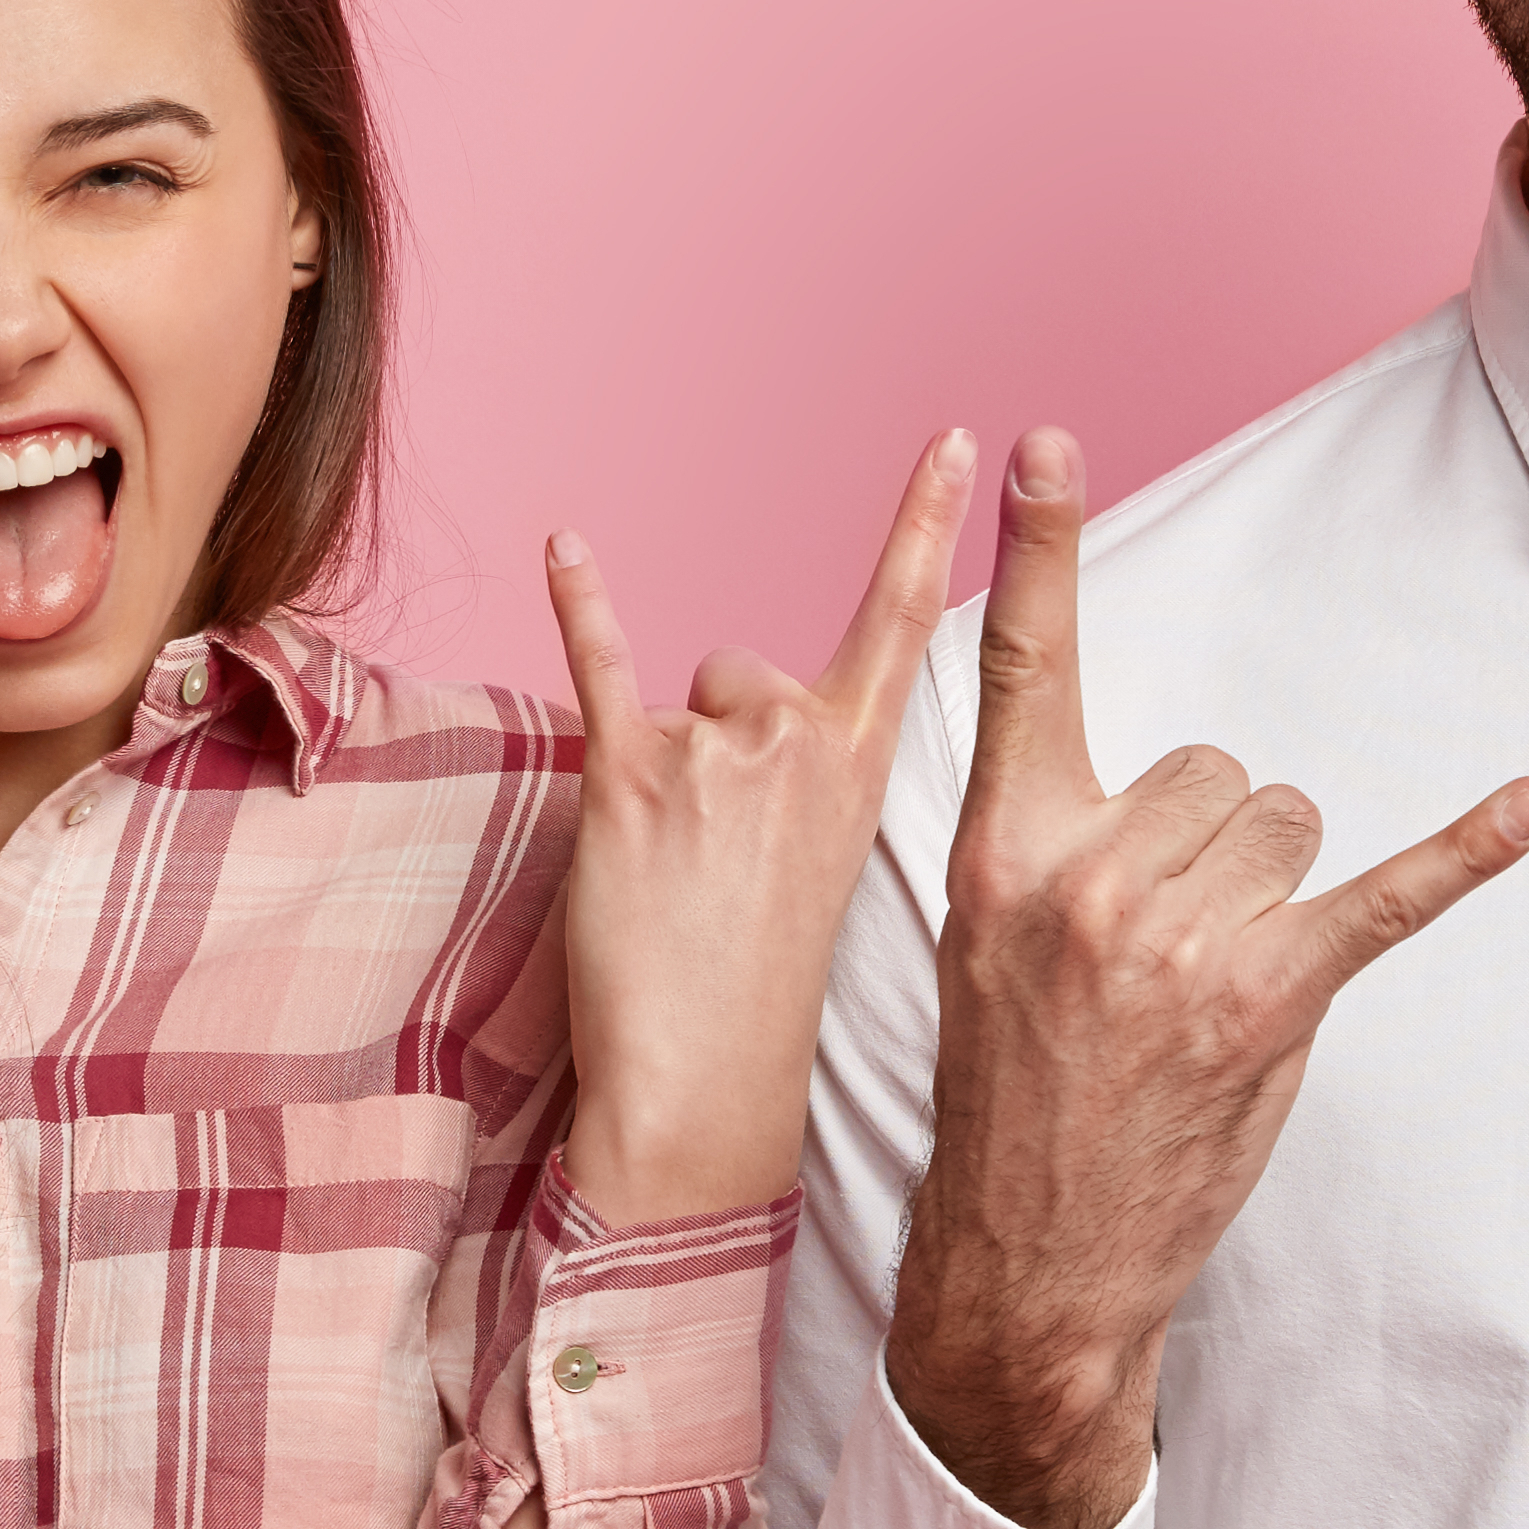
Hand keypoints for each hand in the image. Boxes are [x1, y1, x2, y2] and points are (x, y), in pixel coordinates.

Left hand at [539, 435, 961, 1225]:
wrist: (703, 1085)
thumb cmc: (754, 990)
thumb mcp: (817, 867)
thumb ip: (799, 776)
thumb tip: (735, 716)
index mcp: (863, 770)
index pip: (904, 623)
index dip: (928, 526)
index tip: (961, 443)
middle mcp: (801, 744)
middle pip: (750, 671)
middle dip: (724, 735)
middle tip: (719, 857)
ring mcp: (719, 756)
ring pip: (686, 700)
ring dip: (665, 765)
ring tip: (670, 872)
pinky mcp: (631, 777)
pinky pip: (604, 665)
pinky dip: (582, 603)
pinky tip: (567, 547)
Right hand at [880, 430, 1528, 1528]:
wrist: (1027, 1259)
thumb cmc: (1021, 1102)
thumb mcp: (990, 952)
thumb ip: (1057, 847)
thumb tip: (1179, 790)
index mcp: (1004, 852)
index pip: (1023, 672)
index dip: (1040, 549)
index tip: (1043, 442)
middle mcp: (1086, 876)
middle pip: (1219, 767)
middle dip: (1219, 844)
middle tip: (1167, 954)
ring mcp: (1177, 940)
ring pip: (1287, 820)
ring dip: (1276, 891)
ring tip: (1214, 986)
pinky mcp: (1267, 999)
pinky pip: (1385, 893)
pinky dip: (1470, 851)